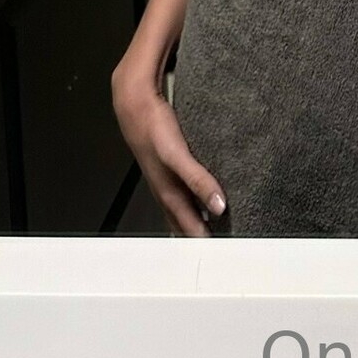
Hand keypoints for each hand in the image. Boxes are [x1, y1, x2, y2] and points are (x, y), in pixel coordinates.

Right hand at [111, 63, 226, 236]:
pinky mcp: (169, 163)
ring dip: (196, 218)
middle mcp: (167, 189)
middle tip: (220, 246)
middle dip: (200, 235)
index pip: (190, 228)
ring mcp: (166, 177)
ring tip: (214, 227)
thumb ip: (198, 181)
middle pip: (184, 221)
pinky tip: (203, 193)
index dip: (204, 242)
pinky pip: (183, 188)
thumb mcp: (177, 157)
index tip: (223, 253)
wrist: (134, 104)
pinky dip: (194, 197)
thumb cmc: (152, 129)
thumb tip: (218, 206)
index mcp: (169, 193)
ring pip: (182, 207)